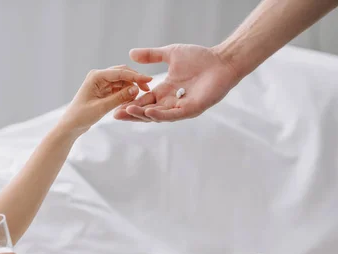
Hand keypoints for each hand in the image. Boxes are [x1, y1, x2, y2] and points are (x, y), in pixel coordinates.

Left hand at [58, 65, 151, 136]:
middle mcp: (99, 76)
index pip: (120, 72)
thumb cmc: (81, 116)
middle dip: (135, 80)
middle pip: (122, 73)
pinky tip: (132, 100)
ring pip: (122, 81)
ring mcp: (101, 83)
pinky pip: (118, 88)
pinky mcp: (103, 90)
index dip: (136, 76)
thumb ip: (119, 98)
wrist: (70, 125)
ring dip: (131, 87)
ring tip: (140, 97)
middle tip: (148, 88)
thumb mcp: (101, 108)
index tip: (149, 80)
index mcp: (96, 76)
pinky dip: (125, 93)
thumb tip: (135, 89)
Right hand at [114, 44, 240, 121]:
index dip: (129, 104)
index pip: (143, 101)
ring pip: (157, 115)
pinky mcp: (191, 109)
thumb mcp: (170, 54)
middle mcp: (170, 102)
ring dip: (142, 115)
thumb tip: (131, 53)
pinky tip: (149, 111)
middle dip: (131, 114)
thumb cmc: (200, 57)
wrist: (222, 61)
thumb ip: (151, 55)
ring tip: (128, 111)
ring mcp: (180, 107)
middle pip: (146, 112)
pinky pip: (173, 115)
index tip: (114, 106)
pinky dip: (160, 114)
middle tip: (115, 114)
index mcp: (164, 91)